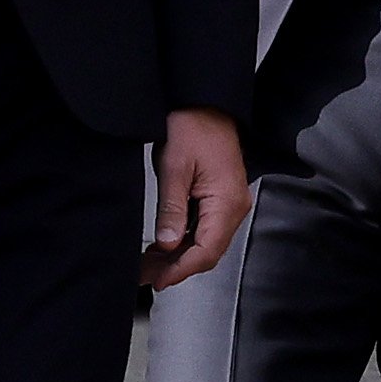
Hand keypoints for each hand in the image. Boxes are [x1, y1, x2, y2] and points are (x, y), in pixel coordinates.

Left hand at [142, 107, 250, 289]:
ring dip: (179, 256)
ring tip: (149, 263)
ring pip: (206, 243)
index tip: (157, 280)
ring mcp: (229, 203)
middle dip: (176, 267)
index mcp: (227, 202)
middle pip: (207, 251)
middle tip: (145, 274)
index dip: (181, 270)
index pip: (206, 251)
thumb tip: (166, 245)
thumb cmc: (192, 126)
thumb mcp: (174, 168)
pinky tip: (164, 245)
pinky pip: (205, 229)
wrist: (204, 102)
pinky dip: (184, 240)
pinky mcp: (221, 198)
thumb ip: (171, 209)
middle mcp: (234, 207)